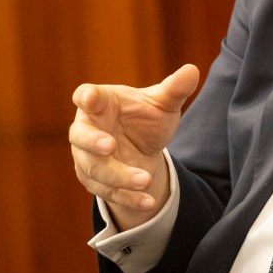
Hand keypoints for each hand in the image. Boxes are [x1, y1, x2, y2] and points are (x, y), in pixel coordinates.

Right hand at [68, 64, 199, 227]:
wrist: (144, 147)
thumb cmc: (146, 117)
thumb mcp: (163, 104)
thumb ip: (175, 89)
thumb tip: (192, 70)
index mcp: (100, 103)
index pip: (86, 96)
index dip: (86, 96)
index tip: (89, 97)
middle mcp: (86, 129)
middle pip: (80, 136)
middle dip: (92, 142)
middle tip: (110, 146)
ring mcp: (87, 157)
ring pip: (95, 169)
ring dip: (118, 177)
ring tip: (145, 180)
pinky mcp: (95, 181)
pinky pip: (108, 192)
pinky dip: (128, 198)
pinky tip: (148, 202)